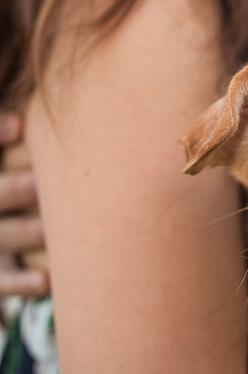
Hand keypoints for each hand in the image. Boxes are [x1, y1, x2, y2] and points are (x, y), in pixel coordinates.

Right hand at [0, 113, 48, 297]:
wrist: (19, 234)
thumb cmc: (46, 185)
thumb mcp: (45, 158)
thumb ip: (58, 139)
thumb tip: (112, 90)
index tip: (21, 124)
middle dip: (9, 188)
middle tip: (39, 185)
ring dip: (21, 233)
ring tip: (48, 231)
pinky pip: (2, 280)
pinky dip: (20, 283)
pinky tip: (45, 282)